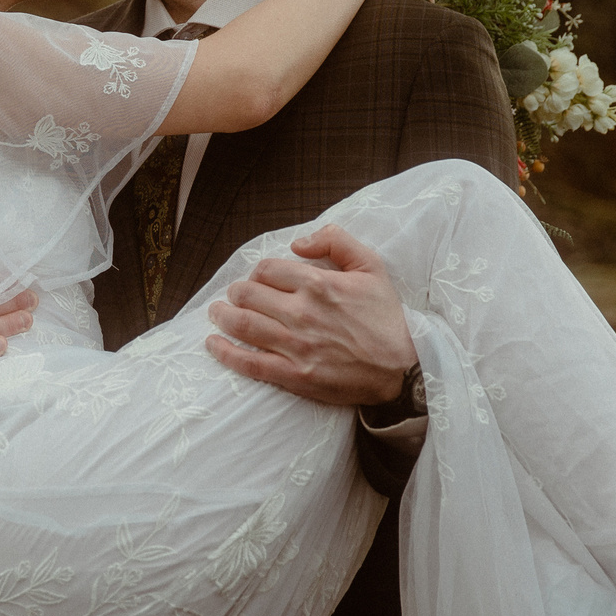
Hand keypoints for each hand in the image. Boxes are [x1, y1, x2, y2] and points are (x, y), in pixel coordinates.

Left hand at [202, 225, 416, 405]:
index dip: (258, 272)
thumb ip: (336, 241)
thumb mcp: (371, 266)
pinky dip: (225, 352)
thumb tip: (297, 242)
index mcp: (318, 284)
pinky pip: (249, 362)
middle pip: (247, 294)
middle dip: (236, 292)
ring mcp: (295, 346)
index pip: (267, 269)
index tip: (259, 279)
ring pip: (242, 324)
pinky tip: (213, 344)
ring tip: (217, 313)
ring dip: (222, 316)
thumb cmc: (386, 317)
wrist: (402, 369)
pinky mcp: (294, 375)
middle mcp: (302, 313)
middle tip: (235, 295)